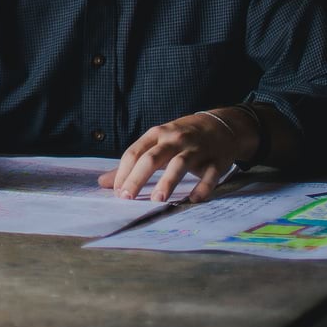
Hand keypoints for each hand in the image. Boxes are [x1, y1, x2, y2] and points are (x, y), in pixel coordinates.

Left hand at [97, 110, 246, 203]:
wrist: (223, 126)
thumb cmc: (182, 137)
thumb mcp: (156, 143)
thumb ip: (132, 163)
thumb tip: (103, 182)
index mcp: (157, 134)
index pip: (134, 152)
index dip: (123, 172)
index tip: (116, 192)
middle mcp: (175, 139)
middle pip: (152, 158)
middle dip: (137, 178)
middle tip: (126, 198)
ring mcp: (197, 149)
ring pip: (179, 164)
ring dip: (167, 181)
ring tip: (156, 200)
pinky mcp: (216, 160)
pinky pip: (210, 175)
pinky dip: (203, 187)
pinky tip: (193, 200)